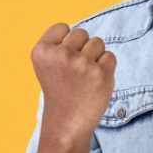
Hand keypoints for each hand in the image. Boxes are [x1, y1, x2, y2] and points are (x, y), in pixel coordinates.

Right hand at [30, 23, 116, 146]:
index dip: (66, 42)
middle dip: (82, 48)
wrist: (66, 125)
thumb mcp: (48, 65)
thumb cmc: (60, 92)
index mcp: (42, 51)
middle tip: (75, 72)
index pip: (62, 27)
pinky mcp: (101, 74)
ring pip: (98, 42)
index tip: (62, 62)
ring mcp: (82, 64)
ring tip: (85, 77)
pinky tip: (95, 82)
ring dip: (96, 57)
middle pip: (82, 33)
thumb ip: (59, 45)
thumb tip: (82, 31)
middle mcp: (60, 55)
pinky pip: (110, 56)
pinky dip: (106, 68)